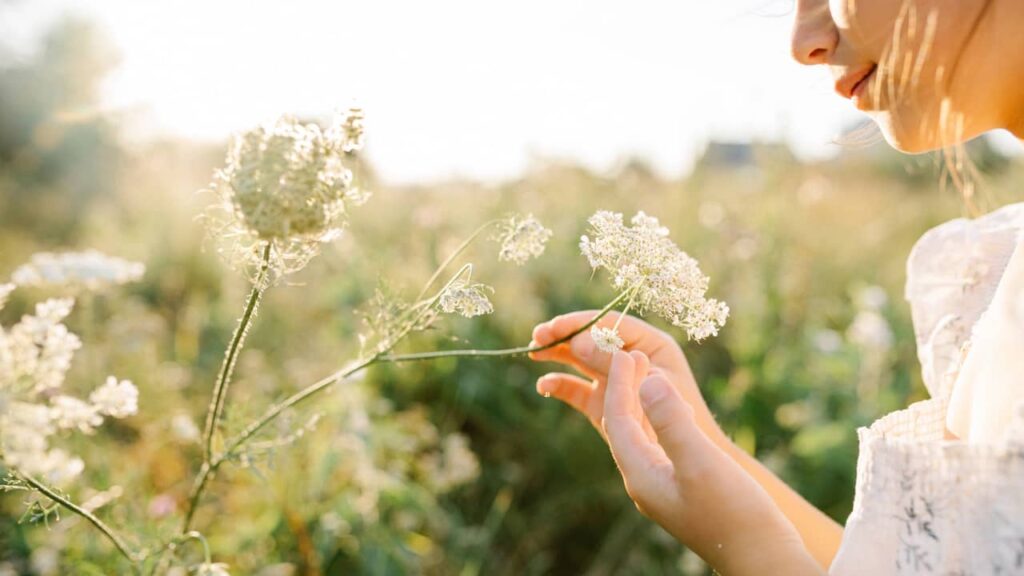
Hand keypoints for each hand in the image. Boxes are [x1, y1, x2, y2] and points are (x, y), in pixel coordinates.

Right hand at [529, 311, 726, 447]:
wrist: (697, 465)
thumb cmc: (686, 421)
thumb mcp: (649, 386)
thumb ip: (615, 364)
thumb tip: (576, 342)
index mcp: (651, 346)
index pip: (611, 325)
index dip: (581, 324)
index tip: (555, 328)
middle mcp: (631, 359)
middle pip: (591, 339)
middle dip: (563, 336)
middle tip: (537, 336)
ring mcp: (616, 383)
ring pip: (580, 361)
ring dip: (557, 355)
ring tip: (533, 353)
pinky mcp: (605, 406)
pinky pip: (578, 390)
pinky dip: (560, 386)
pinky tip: (544, 386)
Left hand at [530, 317, 821, 573]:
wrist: (762, 558)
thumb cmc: (735, 514)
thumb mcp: (701, 463)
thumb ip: (672, 421)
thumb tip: (646, 381)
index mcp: (640, 475)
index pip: (618, 418)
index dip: (620, 381)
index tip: (628, 349)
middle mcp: (643, 480)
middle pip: (621, 425)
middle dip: (622, 388)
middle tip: (631, 352)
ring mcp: (661, 485)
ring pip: (638, 434)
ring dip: (638, 401)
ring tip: (647, 370)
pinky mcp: (681, 487)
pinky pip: (657, 443)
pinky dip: (658, 418)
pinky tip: (672, 407)